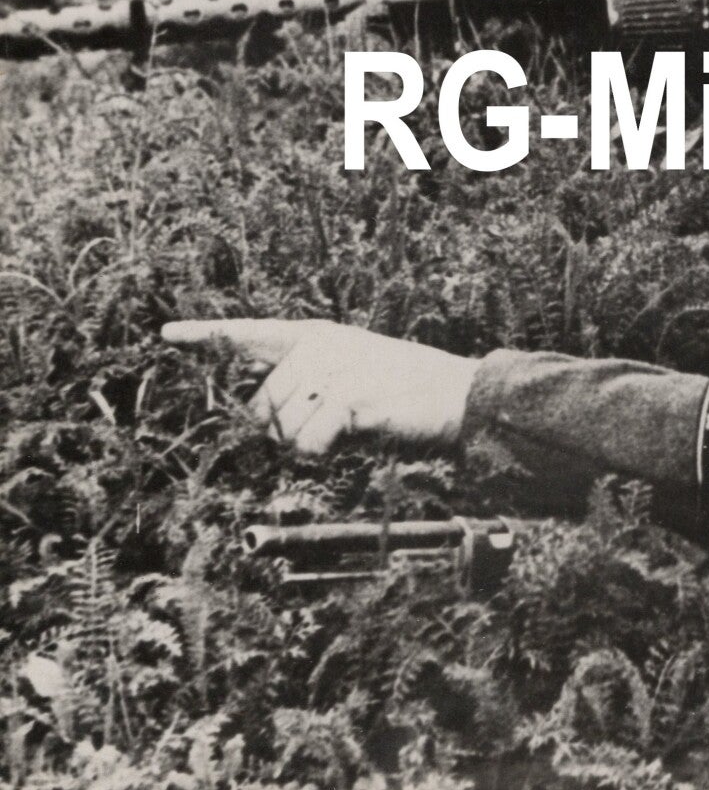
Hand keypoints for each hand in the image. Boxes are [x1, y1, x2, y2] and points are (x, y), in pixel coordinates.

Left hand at [162, 319, 477, 452]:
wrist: (459, 396)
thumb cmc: (406, 396)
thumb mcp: (352, 379)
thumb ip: (307, 389)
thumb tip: (265, 426)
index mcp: (317, 337)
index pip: (251, 334)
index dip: (207, 337)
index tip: (167, 336)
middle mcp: (318, 347)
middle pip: (258, 409)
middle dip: (286, 433)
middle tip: (336, 428)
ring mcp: (332, 369)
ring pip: (280, 431)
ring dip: (311, 446)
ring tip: (353, 428)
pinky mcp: (347, 397)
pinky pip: (308, 445)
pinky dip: (326, 454)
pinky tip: (357, 436)